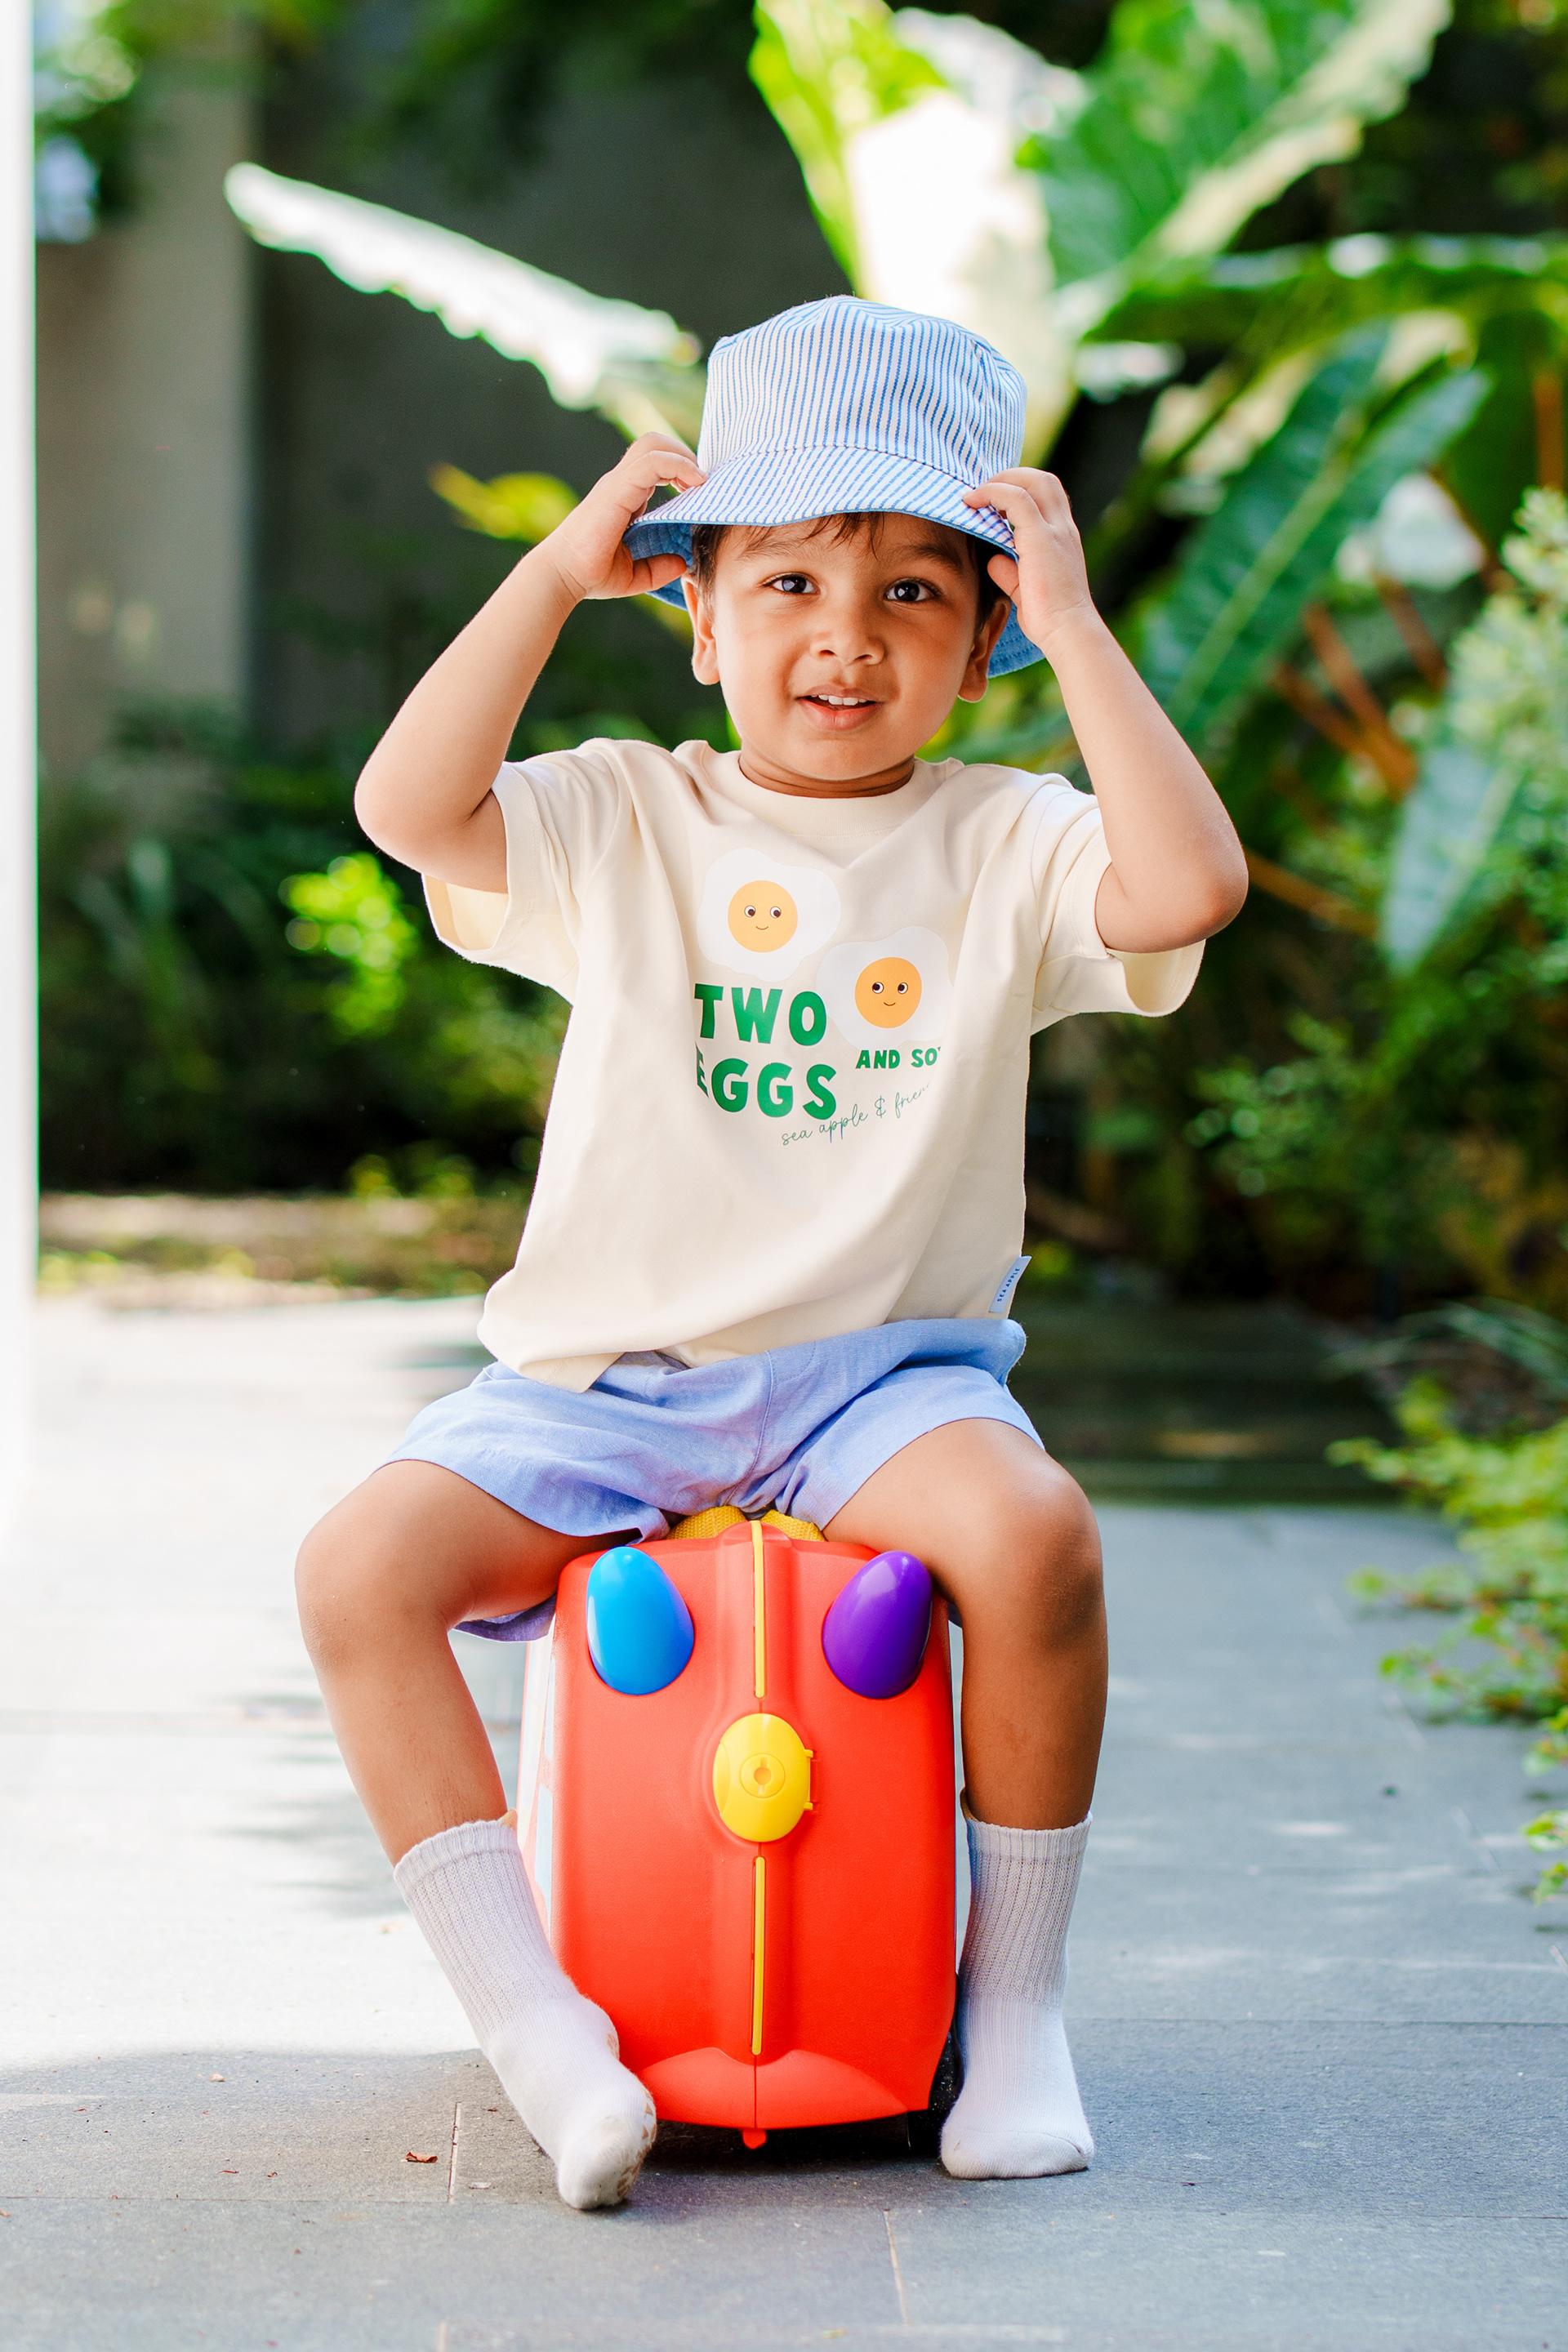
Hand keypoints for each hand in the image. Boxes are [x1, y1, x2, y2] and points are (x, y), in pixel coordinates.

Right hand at [536, 433, 706, 604]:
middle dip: (684, 454)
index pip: (654, 462)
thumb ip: (659, 567)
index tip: (699, 490)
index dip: (680, 467)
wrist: (562, 576)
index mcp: (624, 495)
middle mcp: (621, 483)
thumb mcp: (635, 575)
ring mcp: (617, 483)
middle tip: (702, 482)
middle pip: (654, 443)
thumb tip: (682, 562)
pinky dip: (677, 465)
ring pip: (653, 444)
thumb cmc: (592, 574)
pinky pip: (652, 462)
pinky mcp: (617, 490)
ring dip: (683, 455)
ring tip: (701, 481)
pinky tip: (696, 483)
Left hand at [962, 469, 1099, 657]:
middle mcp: (1063, 528)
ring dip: (1000, 481)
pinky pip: (1015, 499)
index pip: (1048, 496)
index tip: (993, 502)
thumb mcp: (1025, 589)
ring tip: (974, 495)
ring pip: (1031, 481)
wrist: (1067, 632)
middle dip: (1010, 476)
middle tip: (981, 492)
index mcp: (1063, 537)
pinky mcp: (1041, 538)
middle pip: (1043, 479)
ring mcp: (1055, 530)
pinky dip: (992, 493)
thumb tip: (993, 560)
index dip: (1021, 489)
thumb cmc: (1048, 618)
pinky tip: (972, 502)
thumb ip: (1010, 571)